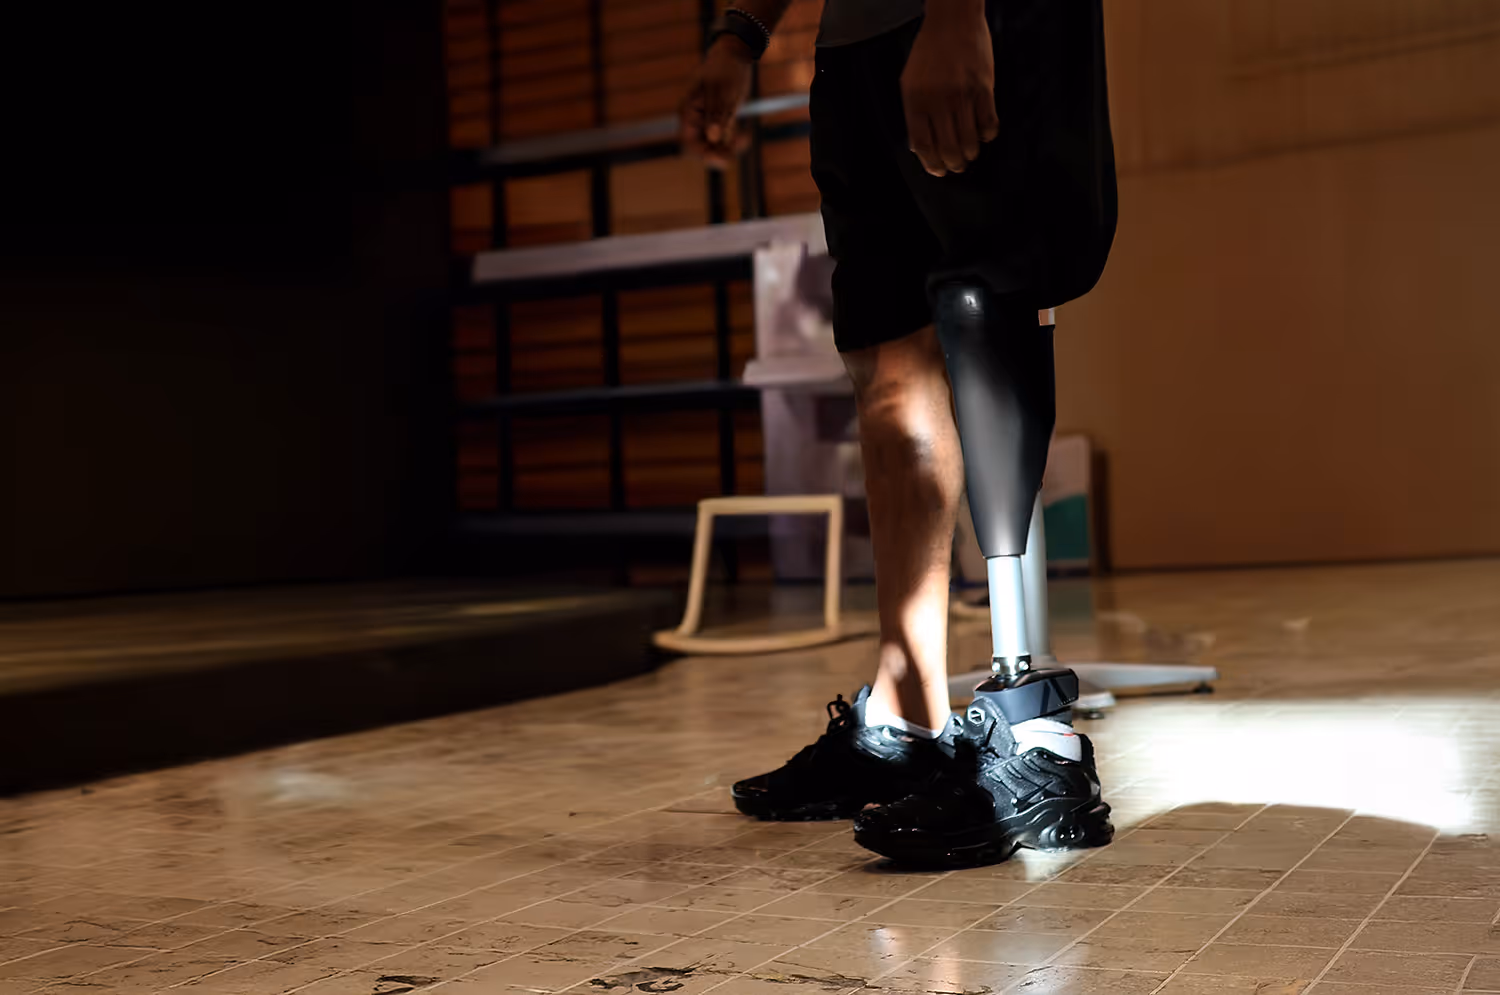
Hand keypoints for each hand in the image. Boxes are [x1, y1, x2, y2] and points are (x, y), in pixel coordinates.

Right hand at [679, 37, 755, 167]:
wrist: (736, 54)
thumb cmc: (726, 68)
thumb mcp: (722, 91)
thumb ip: (716, 115)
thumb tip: (712, 137)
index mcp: (687, 111)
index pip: (689, 142)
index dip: (705, 154)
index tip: (726, 157)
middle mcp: (693, 120)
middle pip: (702, 148)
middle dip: (721, 151)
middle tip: (741, 144)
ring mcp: (705, 122)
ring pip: (715, 147)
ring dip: (731, 147)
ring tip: (746, 137)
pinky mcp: (718, 122)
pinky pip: (724, 140)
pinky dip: (735, 142)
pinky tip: (747, 135)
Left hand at [901, 2, 999, 176]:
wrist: (953, 20)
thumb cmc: (930, 50)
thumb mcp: (910, 80)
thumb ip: (913, 112)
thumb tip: (919, 146)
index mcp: (916, 100)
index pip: (923, 144)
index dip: (931, 164)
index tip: (938, 171)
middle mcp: (939, 100)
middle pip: (947, 148)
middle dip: (953, 165)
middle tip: (956, 167)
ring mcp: (963, 95)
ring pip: (969, 140)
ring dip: (970, 154)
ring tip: (969, 154)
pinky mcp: (985, 88)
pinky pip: (989, 123)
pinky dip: (987, 135)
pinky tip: (983, 135)